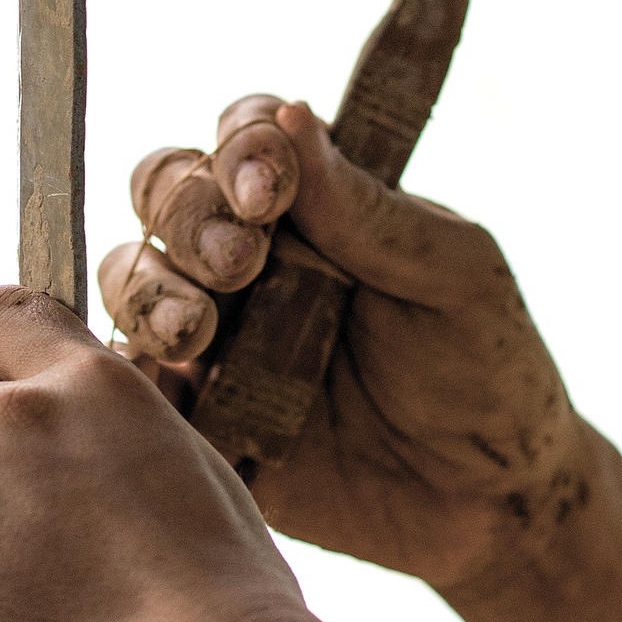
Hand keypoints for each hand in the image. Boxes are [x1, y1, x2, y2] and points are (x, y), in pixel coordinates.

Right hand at [98, 98, 590, 594]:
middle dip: (186, 218)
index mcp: (317, 206)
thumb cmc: (488, 372)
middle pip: (164, 195)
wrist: (489, 505)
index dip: (240, 151)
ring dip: (148, 291)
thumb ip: (367, 211)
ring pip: (131, 279)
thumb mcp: (452, 280)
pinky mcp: (199, 415)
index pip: (243, 138)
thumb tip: (291, 115)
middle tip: (241, 265)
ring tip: (199, 330)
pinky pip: (134, 387)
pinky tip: (177, 393)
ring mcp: (218, 336)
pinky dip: (139, 380)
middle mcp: (252, 258)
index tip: (272, 194)